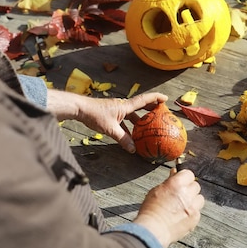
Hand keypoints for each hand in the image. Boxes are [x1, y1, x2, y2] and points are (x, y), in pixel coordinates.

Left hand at [47, 90, 166, 152]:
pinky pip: (123, 120)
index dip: (156, 98)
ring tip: (146, 127)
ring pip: (131, 114)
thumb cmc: (95, 115)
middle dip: (150, 108)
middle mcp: (122, 106)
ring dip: (139, 120)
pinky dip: (128, 126)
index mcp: (125, 106)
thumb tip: (133, 149)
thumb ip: (123, 139)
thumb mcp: (111, 129)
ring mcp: (116, 110)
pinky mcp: (110, 114)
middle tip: (160, 113)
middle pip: (140, 106)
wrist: (80, 109)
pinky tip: (129, 135)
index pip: (144, 100)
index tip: (165, 99)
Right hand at [132, 168, 203, 247]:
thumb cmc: (151, 210)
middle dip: (189, 189)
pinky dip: (192, 212)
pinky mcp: (195, 218)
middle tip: (180, 194)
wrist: (153, 229)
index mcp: (176, 184)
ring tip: (183, 205)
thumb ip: (169, 182)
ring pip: (199, 198)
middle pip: (195, 186)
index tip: (181, 181)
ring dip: (193, 200)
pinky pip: (198, 211)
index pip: (189, 174)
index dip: (184, 177)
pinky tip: (182, 215)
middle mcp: (187, 194)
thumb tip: (174, 174)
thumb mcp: (156, 190)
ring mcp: (193, 207)